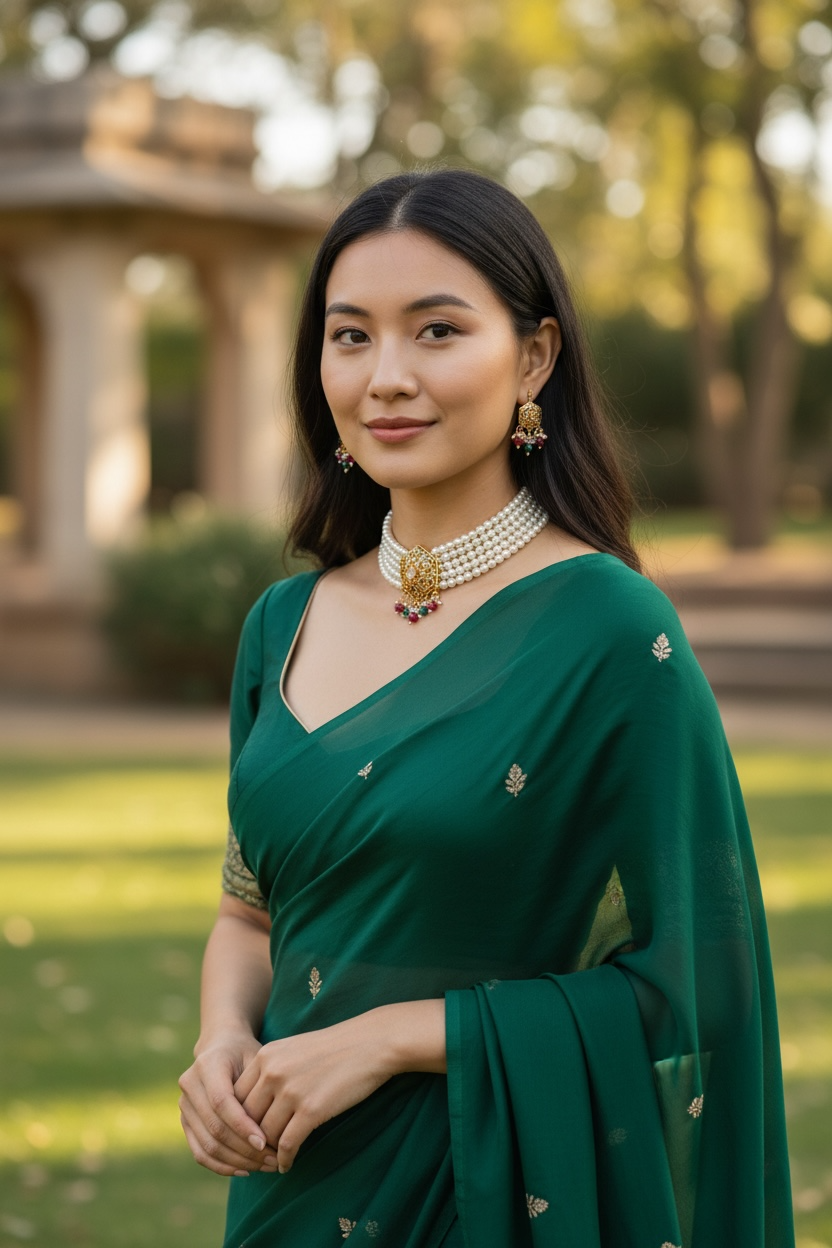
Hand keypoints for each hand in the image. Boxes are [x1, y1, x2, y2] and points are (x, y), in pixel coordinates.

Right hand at [179, 1031, 279, 1176]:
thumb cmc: (247, 1053)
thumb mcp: (257, 1058)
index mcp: (207, 1064)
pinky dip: (223, 1166)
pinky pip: (200, 1152)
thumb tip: (271, 1129)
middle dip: (245, 1149)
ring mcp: (184, 1105)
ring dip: (238, 1162)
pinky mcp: (185, 1122)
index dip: (242, 1125)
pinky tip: (246, 1170)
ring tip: (266, 1166)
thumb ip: (260, 1086)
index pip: (222, 1102)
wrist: (221, 1046)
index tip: (266, 1142)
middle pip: (215, 1128)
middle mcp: (190, 1085)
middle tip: (275, 1160)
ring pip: (207, 1145)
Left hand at [232, 1010, 399, 1174]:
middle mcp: (272, 1072)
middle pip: (247, 1118)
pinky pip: (287, 1144)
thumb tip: (256, 1104)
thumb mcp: (294, 1050)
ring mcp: (291, 1091)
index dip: (239, 1120)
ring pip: (264, 1134)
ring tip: (272, 1162)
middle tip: (257, 1154)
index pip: (236, 1097)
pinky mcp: (311, 1109)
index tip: (248, 1134)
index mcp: (265, 1056)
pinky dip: (285, 1159)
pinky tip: (287, 1164)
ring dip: (267, 1153)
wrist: (371, 1042)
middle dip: (250, 1139)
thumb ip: (272, 1070)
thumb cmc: (335, 1047)